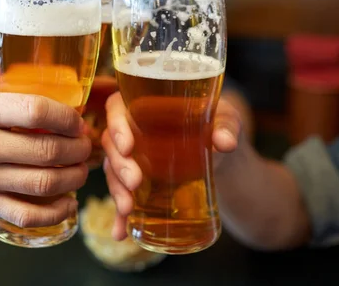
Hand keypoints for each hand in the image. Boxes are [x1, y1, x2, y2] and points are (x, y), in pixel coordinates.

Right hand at [0, 85, 90, 228]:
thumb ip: (13, 93)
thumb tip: (61, 91)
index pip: (36, 110)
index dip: (67, 117)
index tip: (78, 120)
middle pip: (46, 150)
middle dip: (78, 148)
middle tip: (86, 144)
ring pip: (42, 184)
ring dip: (74, 178)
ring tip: (81, 169)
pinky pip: (25, 214)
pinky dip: (55, 212)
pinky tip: (69, 202)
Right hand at [101, 92, 241, 239]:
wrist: (224, 155)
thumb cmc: (219, 126)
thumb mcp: (226, 120)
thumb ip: (227, 126)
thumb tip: (225, 142)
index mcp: (146, 105)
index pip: (117, 107)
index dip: (116, 125)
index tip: (128, 146)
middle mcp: (133, 130)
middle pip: (111, 143)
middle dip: (118, 165)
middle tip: (135, 182)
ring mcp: (133, 158)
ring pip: (112, 170)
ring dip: (116, 190)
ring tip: (127, 209)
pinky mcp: (138, 182)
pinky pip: (123, 196)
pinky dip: (120, 217)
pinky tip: (121, 232)